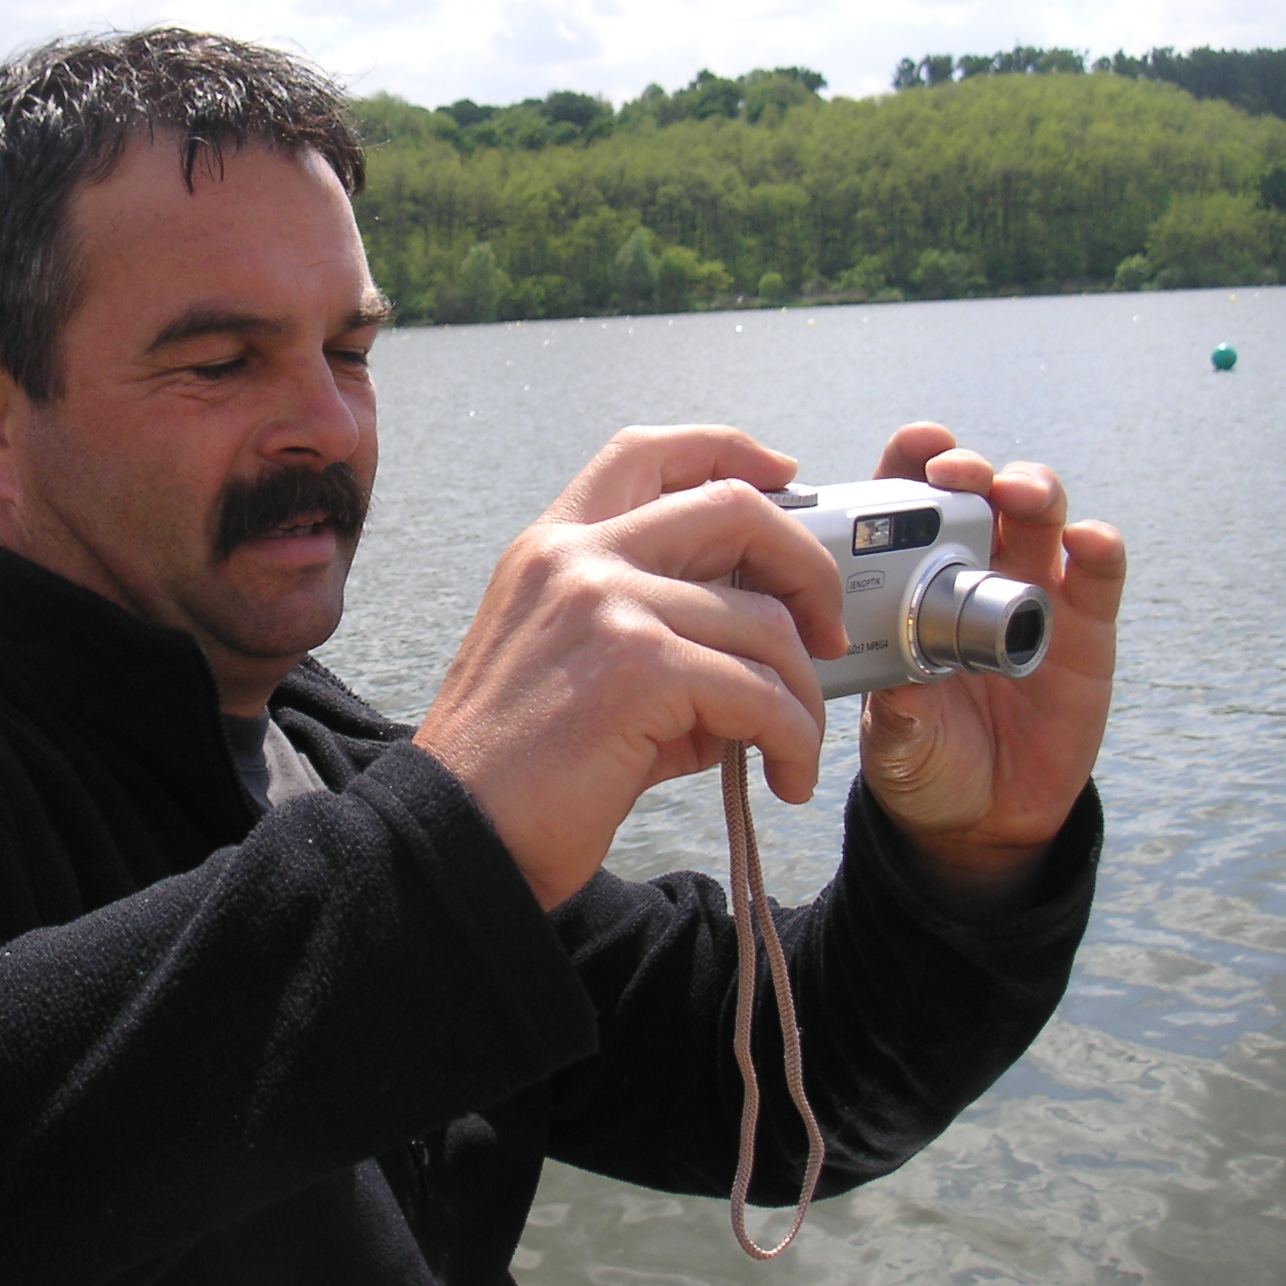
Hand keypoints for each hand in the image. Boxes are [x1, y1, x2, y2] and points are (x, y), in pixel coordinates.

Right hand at [415, 427, 847, 909]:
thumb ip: (662, 633)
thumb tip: (767, 649)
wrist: (460, 835)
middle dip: (807, 566)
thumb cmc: (519, 769)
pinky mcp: (638, 668)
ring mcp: (606, 603)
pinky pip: (760, 693)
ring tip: (794, 745)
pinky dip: (792, 739)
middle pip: (733, 508)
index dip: (729, 450)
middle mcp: (577, 557)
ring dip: (803, 693)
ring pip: (764, 621)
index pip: (647, 453)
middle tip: (825, 636)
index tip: (784, 474)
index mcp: (554, 546)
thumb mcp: (580, 667)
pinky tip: (783, 776)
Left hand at [857, 424, 1126, 911]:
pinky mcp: (1086, 627)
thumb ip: (900, 714)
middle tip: (955, 472)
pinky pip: (1098, 574)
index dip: (912, 464)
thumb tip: (903, 689)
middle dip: (972, 470)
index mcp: (911, 582)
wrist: (981, 817)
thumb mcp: (897, 739)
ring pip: (1042, 517)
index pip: (909, 504)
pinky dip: (1098, 549)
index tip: (916, 448)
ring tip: (1018, 495)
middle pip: (980, 495)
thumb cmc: (921, 759)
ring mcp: (1033, 592)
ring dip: (1032, 490)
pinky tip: (1089, 542)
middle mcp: (973, 573)